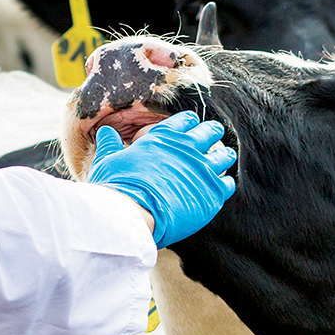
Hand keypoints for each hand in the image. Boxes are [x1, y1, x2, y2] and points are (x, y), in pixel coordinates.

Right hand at [87, 112, 236, 247]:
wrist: (131, 214)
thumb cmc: (117, 187)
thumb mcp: (107, 160)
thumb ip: (110, 144)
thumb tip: (106, 131)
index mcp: (164, 137)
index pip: (186, 120)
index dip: (190, 122)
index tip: (191, 126)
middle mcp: (187, 148)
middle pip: (211, 132)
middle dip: (212, 133)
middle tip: (212, 137)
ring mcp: (202, 170)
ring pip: (225, 155)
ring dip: (223, 156)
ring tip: (222, 159)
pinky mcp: (212, 193)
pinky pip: (228, 183)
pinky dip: (225, 183)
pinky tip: (219, 186)